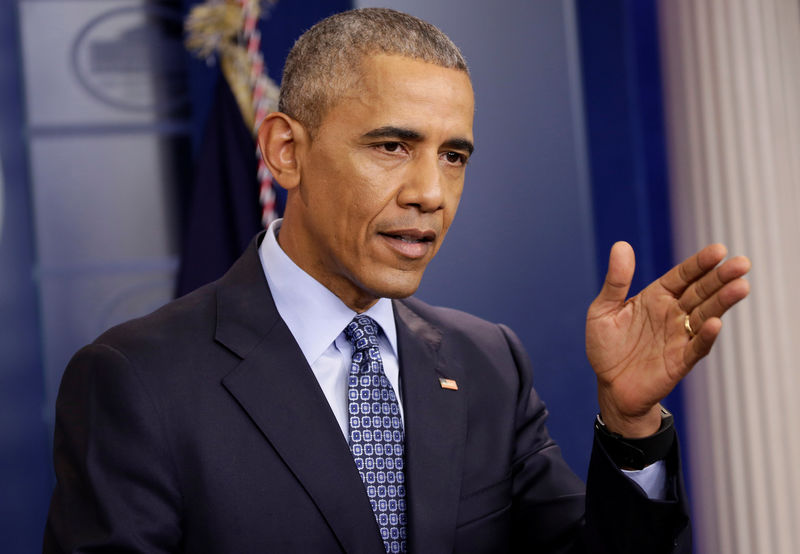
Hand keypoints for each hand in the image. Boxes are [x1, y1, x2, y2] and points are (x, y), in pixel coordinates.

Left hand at [586, 242, 750, 436]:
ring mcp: (679, 337)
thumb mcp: (603, 310)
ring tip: (741, 286)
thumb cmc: (606, 346)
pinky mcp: (680, 361)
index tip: (719, 250)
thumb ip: (615, 281)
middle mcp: (673, 313)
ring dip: (723, 302)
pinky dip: (705, 335)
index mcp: (656, 297)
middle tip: (742, 263)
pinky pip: (696, 347)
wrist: (610, 386)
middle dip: (721, 277)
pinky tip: (715, 323)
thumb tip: (621, 245)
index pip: (683, 276)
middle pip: (701, 291)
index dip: (700, 263)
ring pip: (706, 315)